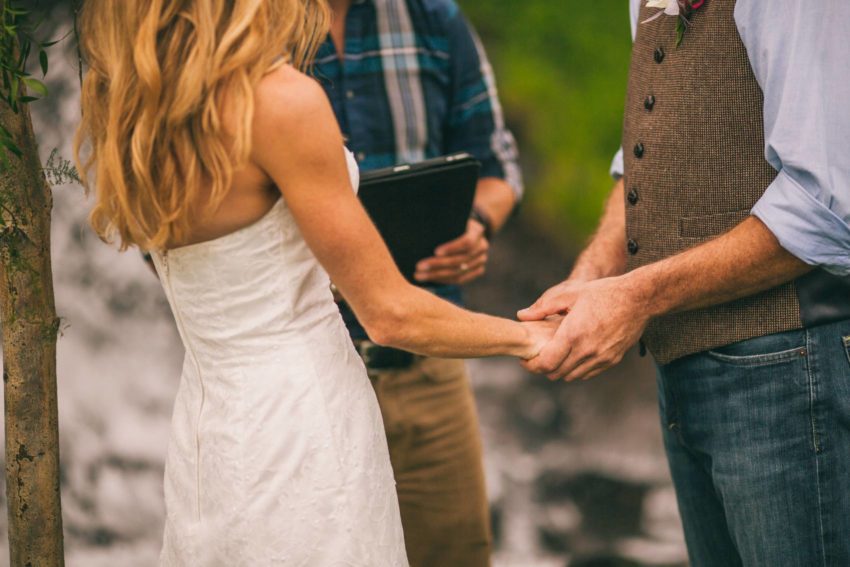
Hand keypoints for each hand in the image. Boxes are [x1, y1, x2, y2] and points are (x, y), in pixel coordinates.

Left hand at [414, 219, 488, 284]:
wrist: (465, 230)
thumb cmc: (452, 223)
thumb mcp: (450, 219)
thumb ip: (442, 222)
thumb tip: (419, 226)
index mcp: (477, 231)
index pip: (467, 242)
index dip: (452, 248)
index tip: (435, 251)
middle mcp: (482, 246)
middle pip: (460, 260)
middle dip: (437, 264)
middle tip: (419, 266)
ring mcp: (481, 260)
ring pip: (458, 272)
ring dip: (437, 275)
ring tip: (419, 275)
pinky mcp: (477, 271)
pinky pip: (460, 279)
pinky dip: (443, 280)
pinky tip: (429, 279)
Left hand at [519, 276, 649, 380]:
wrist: (638, 299)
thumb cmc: (603, 293)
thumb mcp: (570, 294)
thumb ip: (543, 307)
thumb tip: (521, 315)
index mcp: (573, 334)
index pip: (546, 363)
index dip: (532, 365)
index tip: (526, 360)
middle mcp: (587, 351)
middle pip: (556, 373)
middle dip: (543, 368)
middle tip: (537, 358)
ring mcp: (601, 358)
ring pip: (572, 376)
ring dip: (560, 369)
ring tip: (555, 356)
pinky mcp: (612, 360)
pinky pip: (588, 373)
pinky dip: (577, 369)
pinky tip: (573, 355)